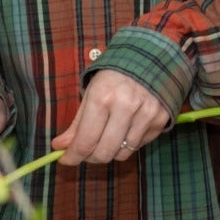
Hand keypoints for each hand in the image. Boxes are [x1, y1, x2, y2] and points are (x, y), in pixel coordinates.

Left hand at [54, 70, 171, 165]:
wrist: (150, 58)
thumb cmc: (114, 77)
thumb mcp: (91, 93)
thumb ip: (76, 124)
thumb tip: (59, 147)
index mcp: (103, 97)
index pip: (85, 140)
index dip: (73, 156)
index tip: (66, 160)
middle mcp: (126, 106)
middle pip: (104, 153)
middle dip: (90, 157)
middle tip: (86, 151)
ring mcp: (146, 114)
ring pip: (122, 153)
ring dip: (110, 151)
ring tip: (106, 138)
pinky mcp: (160, 120)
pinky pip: (138, 146)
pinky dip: (128, 144)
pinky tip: (126, 129)